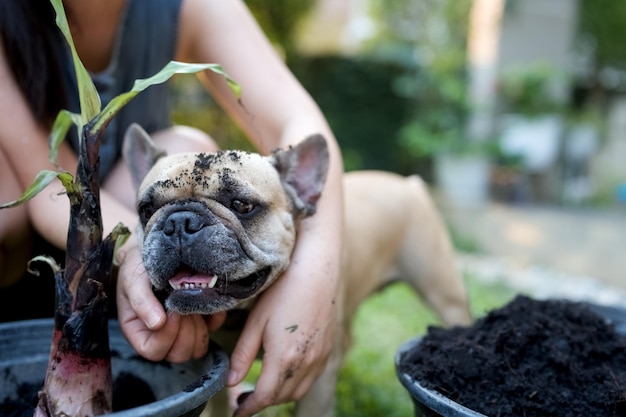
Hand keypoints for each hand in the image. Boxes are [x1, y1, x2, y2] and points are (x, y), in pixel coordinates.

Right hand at [115, 242, 225, 362]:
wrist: (162, 244)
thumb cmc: (141, 262)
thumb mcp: (134, 277)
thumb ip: (141, 300)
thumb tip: (157, 324)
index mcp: (138, 329)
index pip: (153, 351)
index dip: (165, 336)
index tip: (171, 311)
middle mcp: (161, 334)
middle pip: (177, 354)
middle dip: (184, 331)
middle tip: (183, 306)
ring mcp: (183, 328)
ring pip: (196, 349)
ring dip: (198, 327)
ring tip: (192, 303)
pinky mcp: (203, 318)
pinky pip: (214, 328)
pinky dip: (214, 317)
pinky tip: (206, 299)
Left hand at [226, 233, 340, 416]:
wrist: (316, 271)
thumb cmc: (283, 291)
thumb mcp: (256, 322)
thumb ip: (243, 355)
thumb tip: (231, 382)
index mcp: (284, 358)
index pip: (265, 397)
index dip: (248, 408)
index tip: (237, 412)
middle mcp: (305, 363)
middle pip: (282, 397)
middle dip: (263, 402)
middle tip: (246, 397)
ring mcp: (320, 356)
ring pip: (299, 390)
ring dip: (280, 394)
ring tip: (265, 386)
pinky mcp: (328, 348)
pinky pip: (312, 377)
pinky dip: (297, 383)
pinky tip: (286, 371)